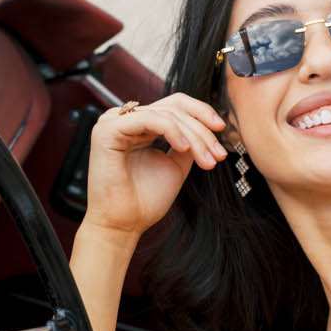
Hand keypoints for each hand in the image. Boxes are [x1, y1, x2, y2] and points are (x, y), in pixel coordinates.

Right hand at [84, 92, 227, 238]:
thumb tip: (208, 128)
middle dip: (202, 129)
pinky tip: (184, 148)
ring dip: (193, 136)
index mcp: (138, 125)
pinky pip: (150, 119)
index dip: (201, 113)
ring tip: (206, 160)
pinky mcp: (108, 130)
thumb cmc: (144, 201)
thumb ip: (188, 143)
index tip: (222, 131)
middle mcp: (125, 120)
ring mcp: (113, 122)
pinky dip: (172, 131)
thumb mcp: (176, 165)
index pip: (174, 105)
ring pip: (166, 114)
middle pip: (173, 107)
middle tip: (218, 154)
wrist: (124, 225)